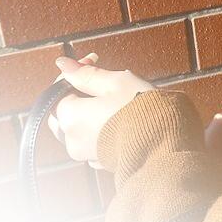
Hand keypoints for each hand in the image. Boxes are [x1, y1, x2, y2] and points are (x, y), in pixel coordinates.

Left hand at [49, 54, 153, 168]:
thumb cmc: (141, 111)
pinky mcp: (99, 160)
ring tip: (111, 100)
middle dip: (77, 94)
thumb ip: (86, 74)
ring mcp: (84, 153)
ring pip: (75, 127)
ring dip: (86, 111)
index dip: (75, 72)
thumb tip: (62, 63)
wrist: (163, 143)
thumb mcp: (115, 82)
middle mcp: (71, 138)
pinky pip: (89, 140)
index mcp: (70, 117)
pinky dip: (96, 128)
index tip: (93, 61)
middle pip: (62, 111)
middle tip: (100, 81)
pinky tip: (115, 118)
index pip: (58, 90)